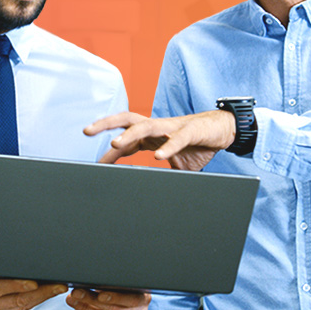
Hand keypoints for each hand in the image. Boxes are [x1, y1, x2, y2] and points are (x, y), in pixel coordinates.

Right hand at [0, 252, 66, 309]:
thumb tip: (14, 243)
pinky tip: (42, 294)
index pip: (1, 288)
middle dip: (42, 292)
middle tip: (60, 284)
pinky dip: (31, 302)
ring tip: (57, 287)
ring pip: (21, 307)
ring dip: (41, 297)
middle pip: (18, 300)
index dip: (20, 285)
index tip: (37, 282)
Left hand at [66, 289, 150, 309]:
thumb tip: (90, 280)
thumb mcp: (122, 286)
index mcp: (143, 299)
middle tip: (76, 293)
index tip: (98, 294)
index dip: (113, 297)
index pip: (129, 298)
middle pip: (112, 309)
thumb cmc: (124, 294)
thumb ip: (111, 284)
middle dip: (90, 300)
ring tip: (75, 302)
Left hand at [84, 110, 235, 170]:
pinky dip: (167, 147)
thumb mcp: (175, 163)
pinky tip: (158, 156)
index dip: (110, 151)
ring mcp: (174, 127)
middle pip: (127, 118)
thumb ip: (160, 172)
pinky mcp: (192, 131)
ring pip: (146, 125)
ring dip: (129, 134)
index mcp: (152, 134)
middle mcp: (158, 127)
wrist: (223, 130)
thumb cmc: (197, 145)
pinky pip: (178, 138)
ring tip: (115, 144)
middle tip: (87, 131)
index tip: (96, 164)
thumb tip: (150, 190)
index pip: (125, 139)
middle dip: (106, 123)